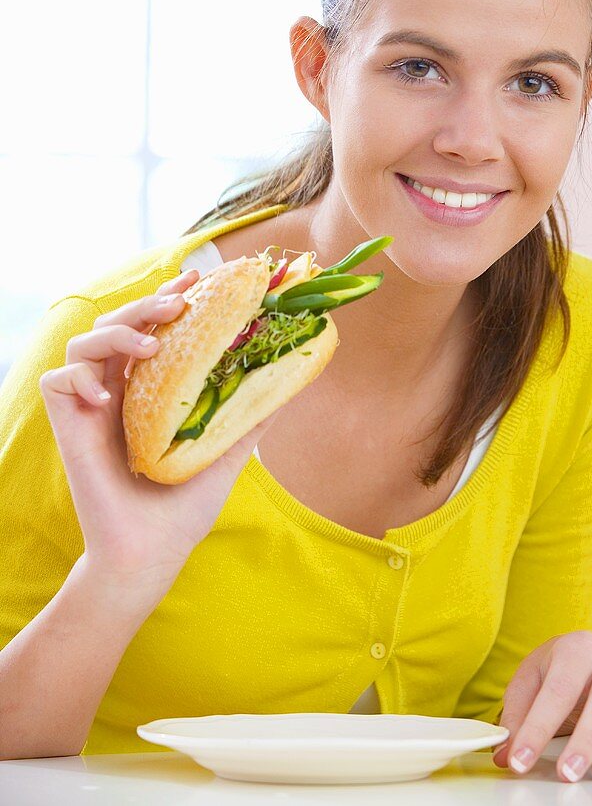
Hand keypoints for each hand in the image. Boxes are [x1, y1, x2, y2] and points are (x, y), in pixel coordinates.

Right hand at [39, 268, 283, 598]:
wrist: (151, 555)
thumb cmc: (183, 510)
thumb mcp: (225, 452)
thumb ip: (250, 416)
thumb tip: (293, 380)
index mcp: (149, 391)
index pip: (152, 327)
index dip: (168, 296)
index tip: (197, 277)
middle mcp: (117, 391)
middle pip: (118, 323)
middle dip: (146, 303)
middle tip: (179, 302)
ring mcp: (91, 408)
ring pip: (83, 341)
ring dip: (114, 332)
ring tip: (148, 347)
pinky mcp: (68, 428)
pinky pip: (57, 381)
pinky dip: (79, 377)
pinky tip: (108, 397)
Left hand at [490, 630, 591, 781]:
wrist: (588, 657)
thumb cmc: (557, 673)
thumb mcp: (530, 683)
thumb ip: (518, 716)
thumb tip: (504, 755)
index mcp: (578, 647)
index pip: (558, 689)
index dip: (537, 728)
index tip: (520, 761)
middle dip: (586, 739)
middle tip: (567, 773)